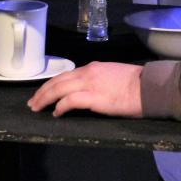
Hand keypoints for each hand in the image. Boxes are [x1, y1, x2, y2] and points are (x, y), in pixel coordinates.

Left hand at [27, 61, 143, 116]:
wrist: (148, 87)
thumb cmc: (135, 84)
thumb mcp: (113, 75)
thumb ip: (98, 80)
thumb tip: (88, 90)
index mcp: (93, 67)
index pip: (66, 75)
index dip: (52, 84)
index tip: (43, 92)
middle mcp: (88, 72)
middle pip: (57, 81)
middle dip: (42, 92)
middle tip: (32, 102)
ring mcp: (89, 84)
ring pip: (58, 89)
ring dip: (45, 99)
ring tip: (37, 108)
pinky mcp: (93, 97)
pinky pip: (69, 101)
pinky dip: (60, 107)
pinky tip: (56, 113)